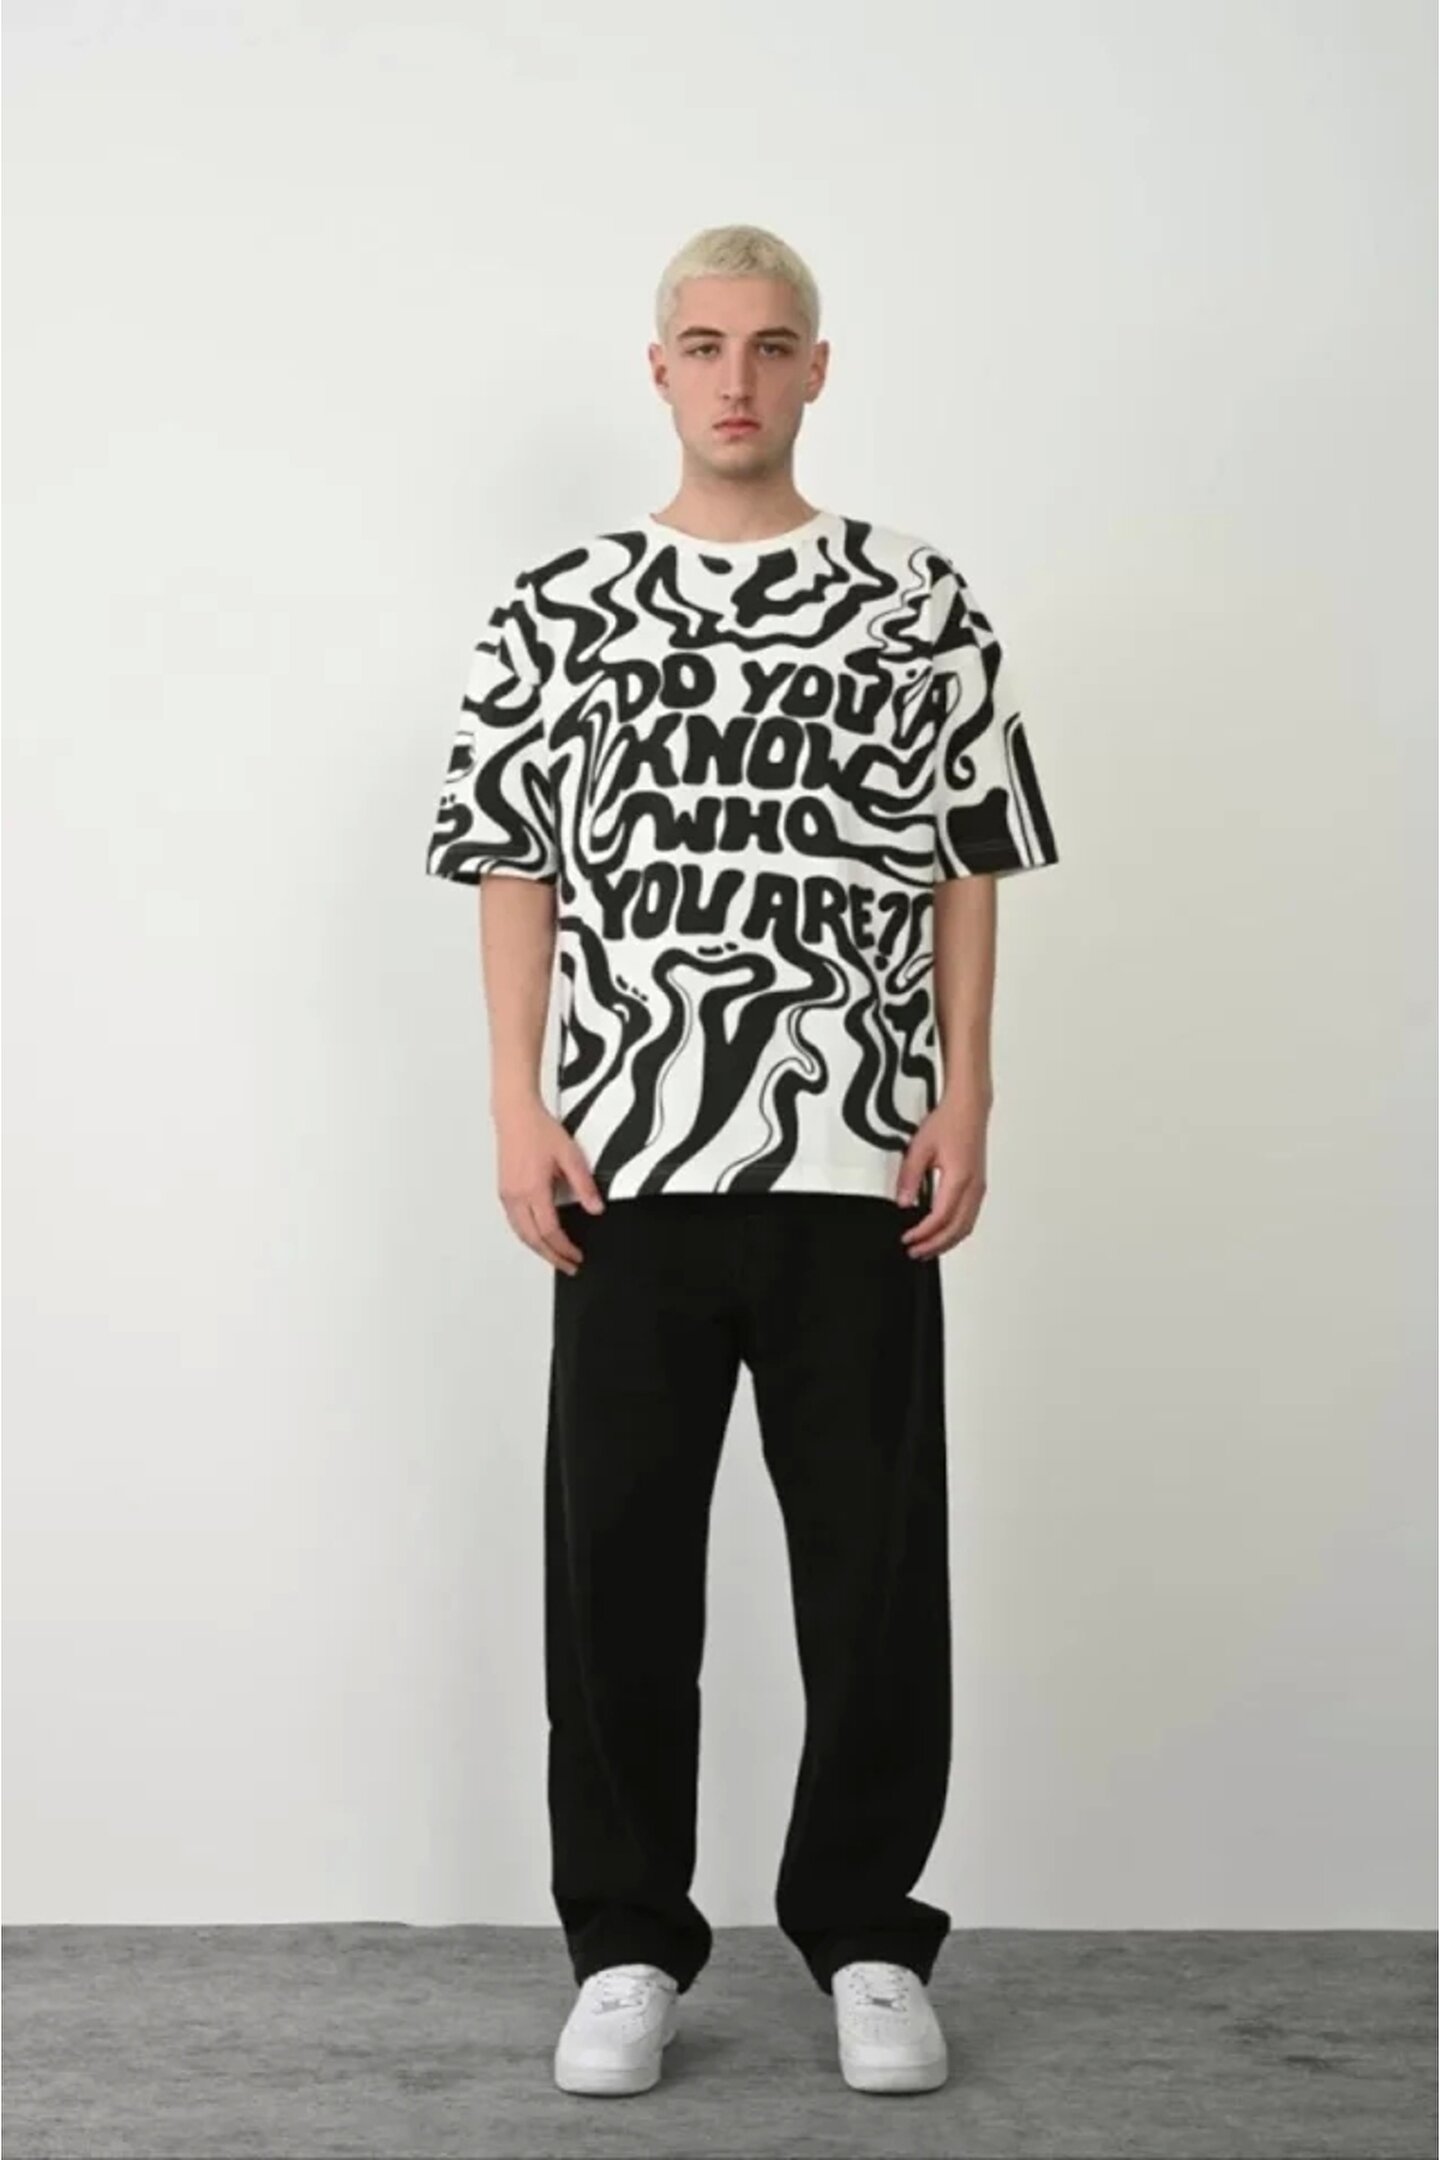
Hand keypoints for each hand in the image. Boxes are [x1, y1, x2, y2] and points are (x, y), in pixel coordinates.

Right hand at [494, 1098, 604, 1274]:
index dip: (564, 1248)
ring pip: (521, 1234)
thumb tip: (595, 1208)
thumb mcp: (570, 1155)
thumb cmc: (538, 1129)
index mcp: (533, 1189)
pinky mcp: (503, 1191)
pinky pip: (515, 1223)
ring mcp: (507, 1195)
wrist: (515, 1115)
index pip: (550, 1231)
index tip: (576, 1256)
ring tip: (555, 1256)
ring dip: (539, 1249)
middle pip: (533, 1240)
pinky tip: (539, 1236)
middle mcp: (516, 1196)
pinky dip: (528, 1236)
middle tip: (568, 1266)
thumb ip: (584, 1185)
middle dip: (552, 1257)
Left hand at [894, 1095, 989, 1259]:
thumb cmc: (949, 1122)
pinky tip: (943, 1232)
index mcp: (959, 1178)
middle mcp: (973, 1187)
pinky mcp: (978, 1186)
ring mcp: (979, 1187)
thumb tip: (903, 1202)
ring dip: (947, 1241)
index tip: (908, 1240)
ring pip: (966, 1227)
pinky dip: (956, 1231)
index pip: (941, 1218)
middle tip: (916, 1252)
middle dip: (935, 1245)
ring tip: (927, 1248)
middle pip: (957, 1229)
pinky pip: (970, 1217)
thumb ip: (909, 1177)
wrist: (969, 1108)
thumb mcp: (920, 1148)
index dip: (923, 1234)